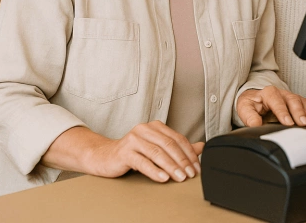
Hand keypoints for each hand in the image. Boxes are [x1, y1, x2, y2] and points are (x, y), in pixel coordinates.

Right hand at [86, 121, 202, 182]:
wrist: (105, 156)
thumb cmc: (133, 153)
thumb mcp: (157, 148)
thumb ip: (178, 148)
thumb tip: (201, 147)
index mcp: (155, 126)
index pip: (178, 139)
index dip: (189, 153)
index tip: (197, 167)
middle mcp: (145, 129)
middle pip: (169, 145)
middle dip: (183, 161)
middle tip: (191, 174)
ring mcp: (133, 139)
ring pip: (157, 153)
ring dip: (172, 167)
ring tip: (180, 177)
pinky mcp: (124, 152)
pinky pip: (143, 162)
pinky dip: (155, 171)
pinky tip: (163, 178)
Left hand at [237, 86, 305, 126]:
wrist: (255, 98)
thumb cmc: (251, 103)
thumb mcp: (245, 108)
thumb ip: (249, 116)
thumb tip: (255, 124)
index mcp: (268, 93)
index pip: (277, 101)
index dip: (283, 112)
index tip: (288, 123)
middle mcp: (281, 93)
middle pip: (293, 100)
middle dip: (299, 112)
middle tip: (304, 123)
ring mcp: (290, 96)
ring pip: (302, 100)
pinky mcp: (297, 100)